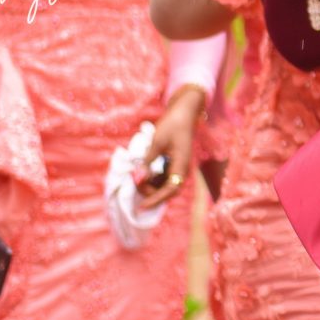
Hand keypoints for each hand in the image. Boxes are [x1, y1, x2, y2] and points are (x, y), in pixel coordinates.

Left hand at [139, 85, 205, 209]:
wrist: (184, 113)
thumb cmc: (172, 125)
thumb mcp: (157, 142)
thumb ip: (148, 162)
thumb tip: (138, 178)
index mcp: (181, 165)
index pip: (171, 190)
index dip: (156, 199)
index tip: (142, 206)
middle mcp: (182, 169)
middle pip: (168, 191)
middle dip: (151, 192)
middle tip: (135, 182)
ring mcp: (179, 167)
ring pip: (165, 185)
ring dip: (150, 186)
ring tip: (136, 177)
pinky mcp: (174, 164)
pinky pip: (163, 178)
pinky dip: (152, 179)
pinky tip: (142, 173)